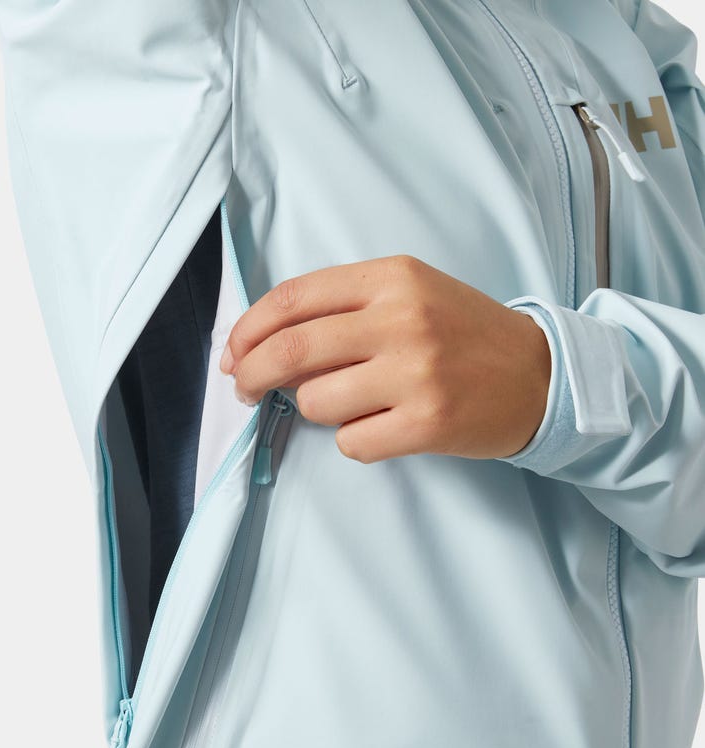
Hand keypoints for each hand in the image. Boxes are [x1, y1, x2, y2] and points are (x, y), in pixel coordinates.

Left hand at [219, 254, 551, 461]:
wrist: (540, 374)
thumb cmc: (462, 334)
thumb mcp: (408, 295)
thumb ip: (341, 309)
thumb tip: (263, 347)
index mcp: (391, 277)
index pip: (291, 298)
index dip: (247, 330)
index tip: (233, 354)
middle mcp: (402, 319)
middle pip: (289, 351)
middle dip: (250, 376)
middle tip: (246, 391)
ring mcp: (416, 372)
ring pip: (315, 403)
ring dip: (317, 410)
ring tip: (354, 403)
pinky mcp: (428, 422)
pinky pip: (350, 443)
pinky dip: (354, 440)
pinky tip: (384, 426)